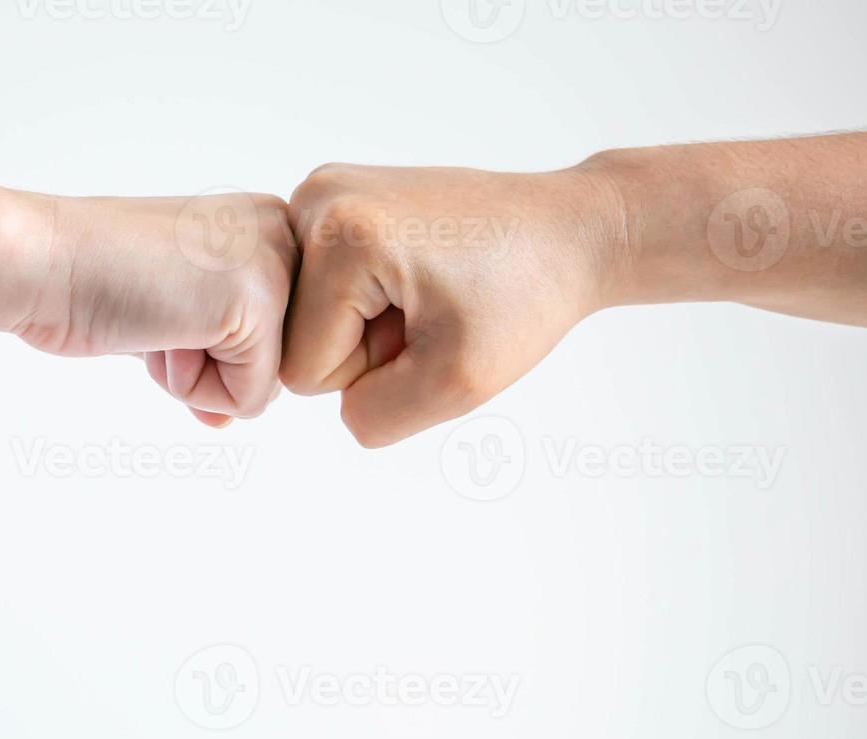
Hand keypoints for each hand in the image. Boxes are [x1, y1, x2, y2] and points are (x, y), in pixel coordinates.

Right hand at [4, 192, 297, 426]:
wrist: (39, 261)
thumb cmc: (90, 280)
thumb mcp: (175, 311)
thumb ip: (218, 352)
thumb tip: (236, 413)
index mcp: (266, 224)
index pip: (271, 336)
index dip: (203, 343)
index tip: (156, 294)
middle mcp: (284, 235)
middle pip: (273, 362)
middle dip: (204, 362)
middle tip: (153, 306)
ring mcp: (277, 267)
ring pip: (263, 384)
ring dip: (195, 374)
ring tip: (154, 313)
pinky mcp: (260, 306)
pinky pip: (248, 399)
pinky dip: (192, 386)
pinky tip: (156, 328)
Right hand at [279, 163, 627, 446]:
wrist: (568, 231)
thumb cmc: (526, 295)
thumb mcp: (458, 384)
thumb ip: (375, 417)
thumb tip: (335, 403)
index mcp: (339, 236)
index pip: (304, 370)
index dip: (372, 373)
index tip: (429, 329)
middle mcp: (316, 199)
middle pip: (298, 339)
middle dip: (366, 346)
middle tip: (432, 310)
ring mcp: (322, 193)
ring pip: (309, 316)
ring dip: (368, 324)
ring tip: (427, 292)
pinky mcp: (335, 198)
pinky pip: (323, 288)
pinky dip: (367, 298)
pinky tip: (417, 276)